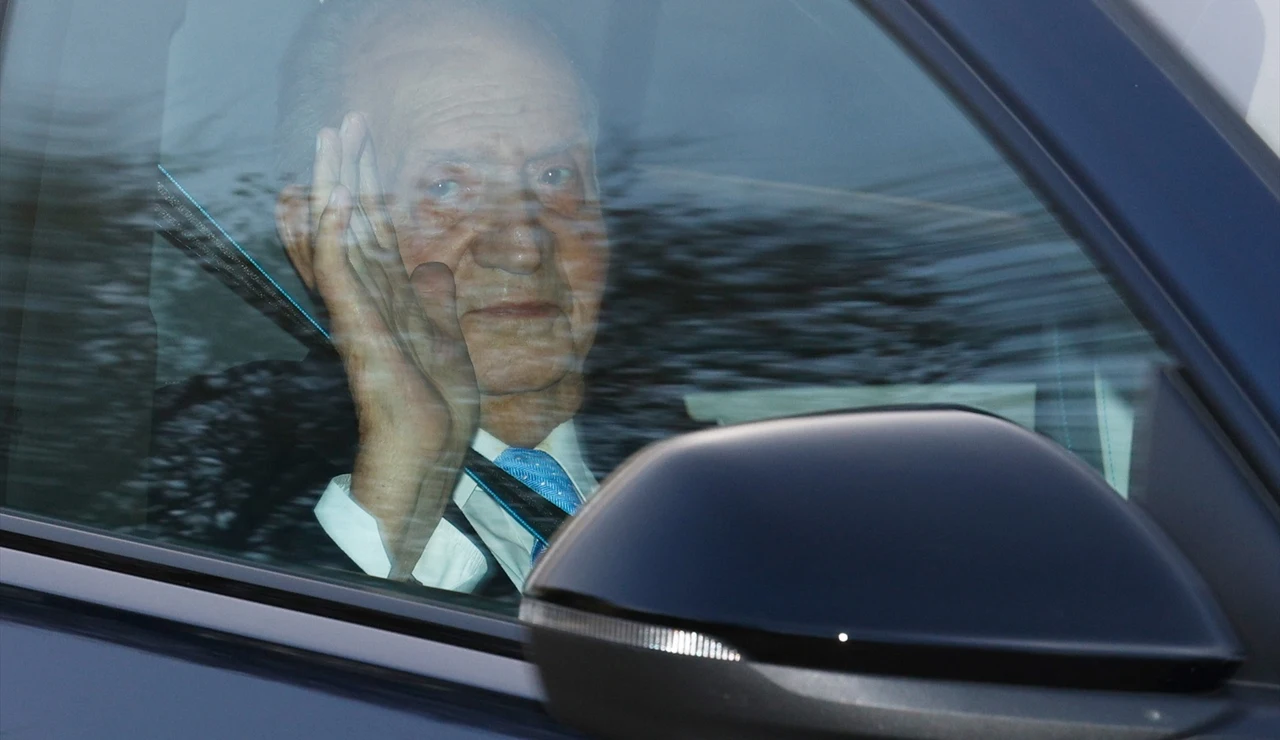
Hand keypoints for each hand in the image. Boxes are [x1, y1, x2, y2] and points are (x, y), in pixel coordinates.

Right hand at [299, 112, 478, 578]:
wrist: (430, 452)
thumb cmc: (437, 408)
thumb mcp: (447, 339)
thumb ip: (436, 301)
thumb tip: (436, 266)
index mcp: (390, 298)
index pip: (374, 229)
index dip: (369, 183)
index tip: (366, 142)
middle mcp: (368, 298)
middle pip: (352, 221)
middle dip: (347, 169)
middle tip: (341, 121)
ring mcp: (359, 311)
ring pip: (338, 234)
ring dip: (335, 184)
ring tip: (331, 139)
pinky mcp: (358, 328)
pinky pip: (338, 272)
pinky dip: (335, 233)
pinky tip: (336, 196)